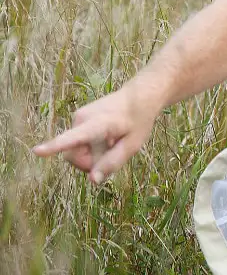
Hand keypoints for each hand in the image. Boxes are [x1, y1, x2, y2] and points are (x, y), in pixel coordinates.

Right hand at [32, 85, 160, 184]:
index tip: (37, 151)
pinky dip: (91, 146)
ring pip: (75, 150)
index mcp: (98, 123)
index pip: (74, 138)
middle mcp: (82, 118)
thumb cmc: (139, 120)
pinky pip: (78, 142)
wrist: (140, 96)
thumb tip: (93, 181)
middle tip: (111, 158)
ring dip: (92, 154)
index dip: (55, 147)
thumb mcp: (132, 145)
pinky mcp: (78, 118)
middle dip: (88, 163)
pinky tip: (108, 139)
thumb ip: (112, 162)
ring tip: (112, 143)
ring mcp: (78, 117)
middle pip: (72, 155)